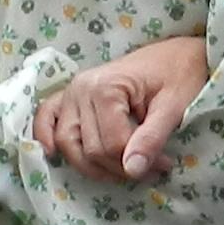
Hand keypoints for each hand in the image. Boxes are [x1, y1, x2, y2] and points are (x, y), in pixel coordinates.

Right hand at [35, 35, 209, 182]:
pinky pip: (47, 117)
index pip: (112, 144)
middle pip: (90, 148)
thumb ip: (152, 138)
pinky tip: (51, 152)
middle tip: (149, 169)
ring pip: (67, 142)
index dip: (138, 163)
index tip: (165, 164)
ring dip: (89, 165)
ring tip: (119, 170)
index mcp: (106, 88)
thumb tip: (132, 170)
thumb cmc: (179, 75)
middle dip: (119, 167)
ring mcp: (72, 92)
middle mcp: (81, 88)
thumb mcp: (174, 107)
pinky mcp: (70, 95)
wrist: (177, 53)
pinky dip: (44, 135)